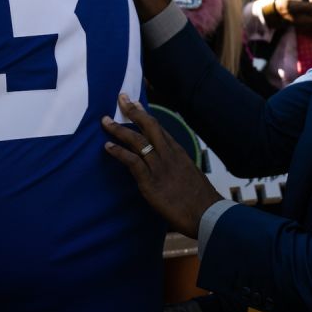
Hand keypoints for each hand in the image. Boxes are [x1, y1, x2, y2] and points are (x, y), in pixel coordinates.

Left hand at [101, 95, 221, 237]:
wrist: (206, 213)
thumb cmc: (200, 199)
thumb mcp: (190, 174)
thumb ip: (177, 166)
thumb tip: (168, 166)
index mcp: (178, 151)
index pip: (159, 127)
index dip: (144, 115)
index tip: (134, 104)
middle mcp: (168, 154)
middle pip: (148, 126)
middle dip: (133, 111)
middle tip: (120, 98)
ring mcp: (159, 166)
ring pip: (137, 141)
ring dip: (119, 129)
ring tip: (105, 121)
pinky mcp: (150, 181)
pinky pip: (132, 161)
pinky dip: (118, 152)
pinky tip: (107, 146)